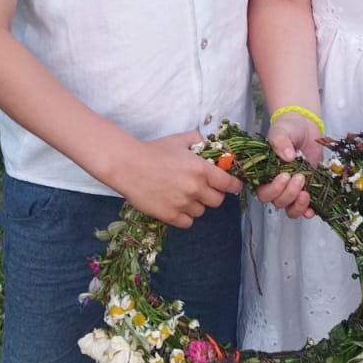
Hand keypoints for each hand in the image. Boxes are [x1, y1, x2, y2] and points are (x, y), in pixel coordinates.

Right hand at [118, 131, 242, 228]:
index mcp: (202, 169)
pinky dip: (185, 216)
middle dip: (213, 194)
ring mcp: (183, 204)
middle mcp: (196, 188)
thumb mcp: (179, 139)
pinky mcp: (170, 216)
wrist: (128, 165)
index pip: (229, 184)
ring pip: (201, 212)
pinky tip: (177, 206)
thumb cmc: (154, 150)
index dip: (233, 185)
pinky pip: (187, 222)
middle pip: (217, 201)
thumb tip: (209, 144)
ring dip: (197, 205)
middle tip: (203, 189)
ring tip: (184, 195)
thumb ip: (198, 140)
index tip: (232, 186)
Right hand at [254, 110, 320, 218]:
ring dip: (298, 205)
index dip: (273, 190)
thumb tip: (288, 156)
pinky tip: (313, 208)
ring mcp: (292, 189)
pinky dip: (308, 211)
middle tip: (299, 177)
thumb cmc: (288, 128)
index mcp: (265, 174)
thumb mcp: (281, 131)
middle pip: (277, 202)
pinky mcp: (308, 190)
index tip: (284, 176)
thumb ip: (280, 141)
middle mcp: (277, 185)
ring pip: (290, 209)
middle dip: (289, 193)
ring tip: (306, 192)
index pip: (263, 192)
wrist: (305, 126)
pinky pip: (305, 209)